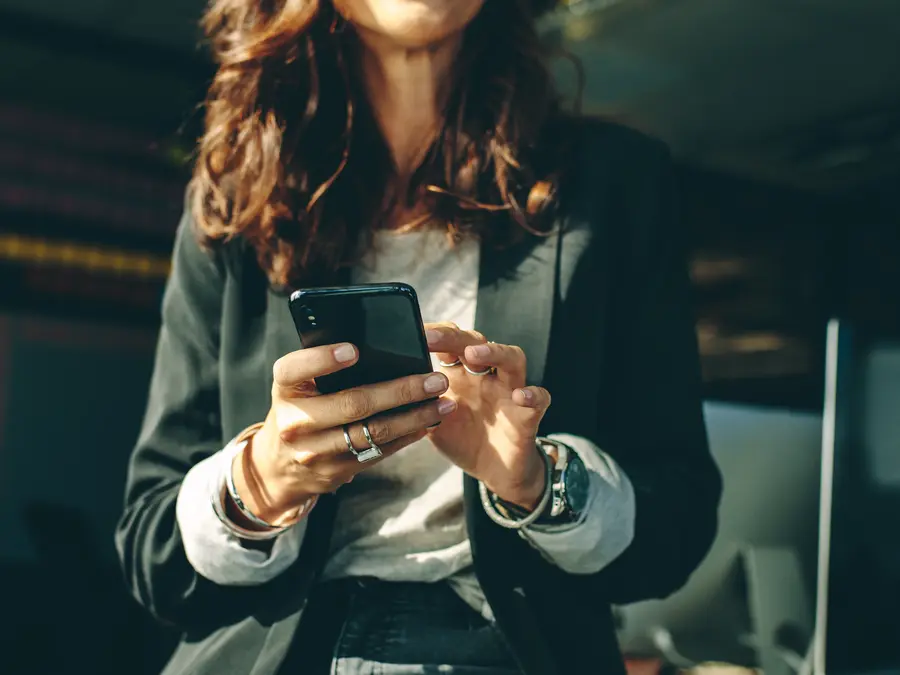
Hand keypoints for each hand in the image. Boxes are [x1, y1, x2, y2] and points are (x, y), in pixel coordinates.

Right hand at [233, 343, 456, 524]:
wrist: (280, 464)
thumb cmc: (301, 406)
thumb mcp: (299, 383)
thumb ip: (325, 365)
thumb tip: (378, 344)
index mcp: (284, 388)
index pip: (295, 369)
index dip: (323, 359)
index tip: (354, 350)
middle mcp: (295, 421)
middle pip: (353, 404)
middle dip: (400, 390)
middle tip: (434, 379)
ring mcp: (315, 451)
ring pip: (373, 432)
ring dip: (414, 417)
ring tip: (443, 402)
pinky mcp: (335, 471)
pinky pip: (378, 452)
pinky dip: (407, 435)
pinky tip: (428, 421)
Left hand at [424, 323, 551, 509]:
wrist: (495, 472)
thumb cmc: (462, 438)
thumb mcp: (431, 421)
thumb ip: (413, 404)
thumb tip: (379, 391)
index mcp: (460, 374)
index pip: (449, 343)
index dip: (432, 334)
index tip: (410, 331)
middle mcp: (485, 376)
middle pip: (476, 342)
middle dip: (454, 337)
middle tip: (431, 337)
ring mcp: (509, 392)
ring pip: (512, 358)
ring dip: (494, 352)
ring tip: (475, 355)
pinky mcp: (528, 414)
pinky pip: (539, 398)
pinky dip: (533, 394)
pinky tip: (521, 396)